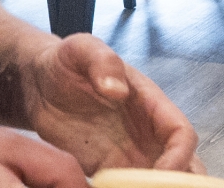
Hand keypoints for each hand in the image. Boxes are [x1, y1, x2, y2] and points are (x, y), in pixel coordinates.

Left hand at [13, 34, 203, 173]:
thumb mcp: (80, 50)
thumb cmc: (66, 62)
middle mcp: (147, 134)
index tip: (160, 175)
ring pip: (158, 182)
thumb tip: (118, 88)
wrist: (40, 83)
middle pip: (183, 166)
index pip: (182, 135)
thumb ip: (102, 61)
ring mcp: (128, 155)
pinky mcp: (106, 169)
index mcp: (151, 104)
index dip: (179, 157)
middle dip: (180, 184)